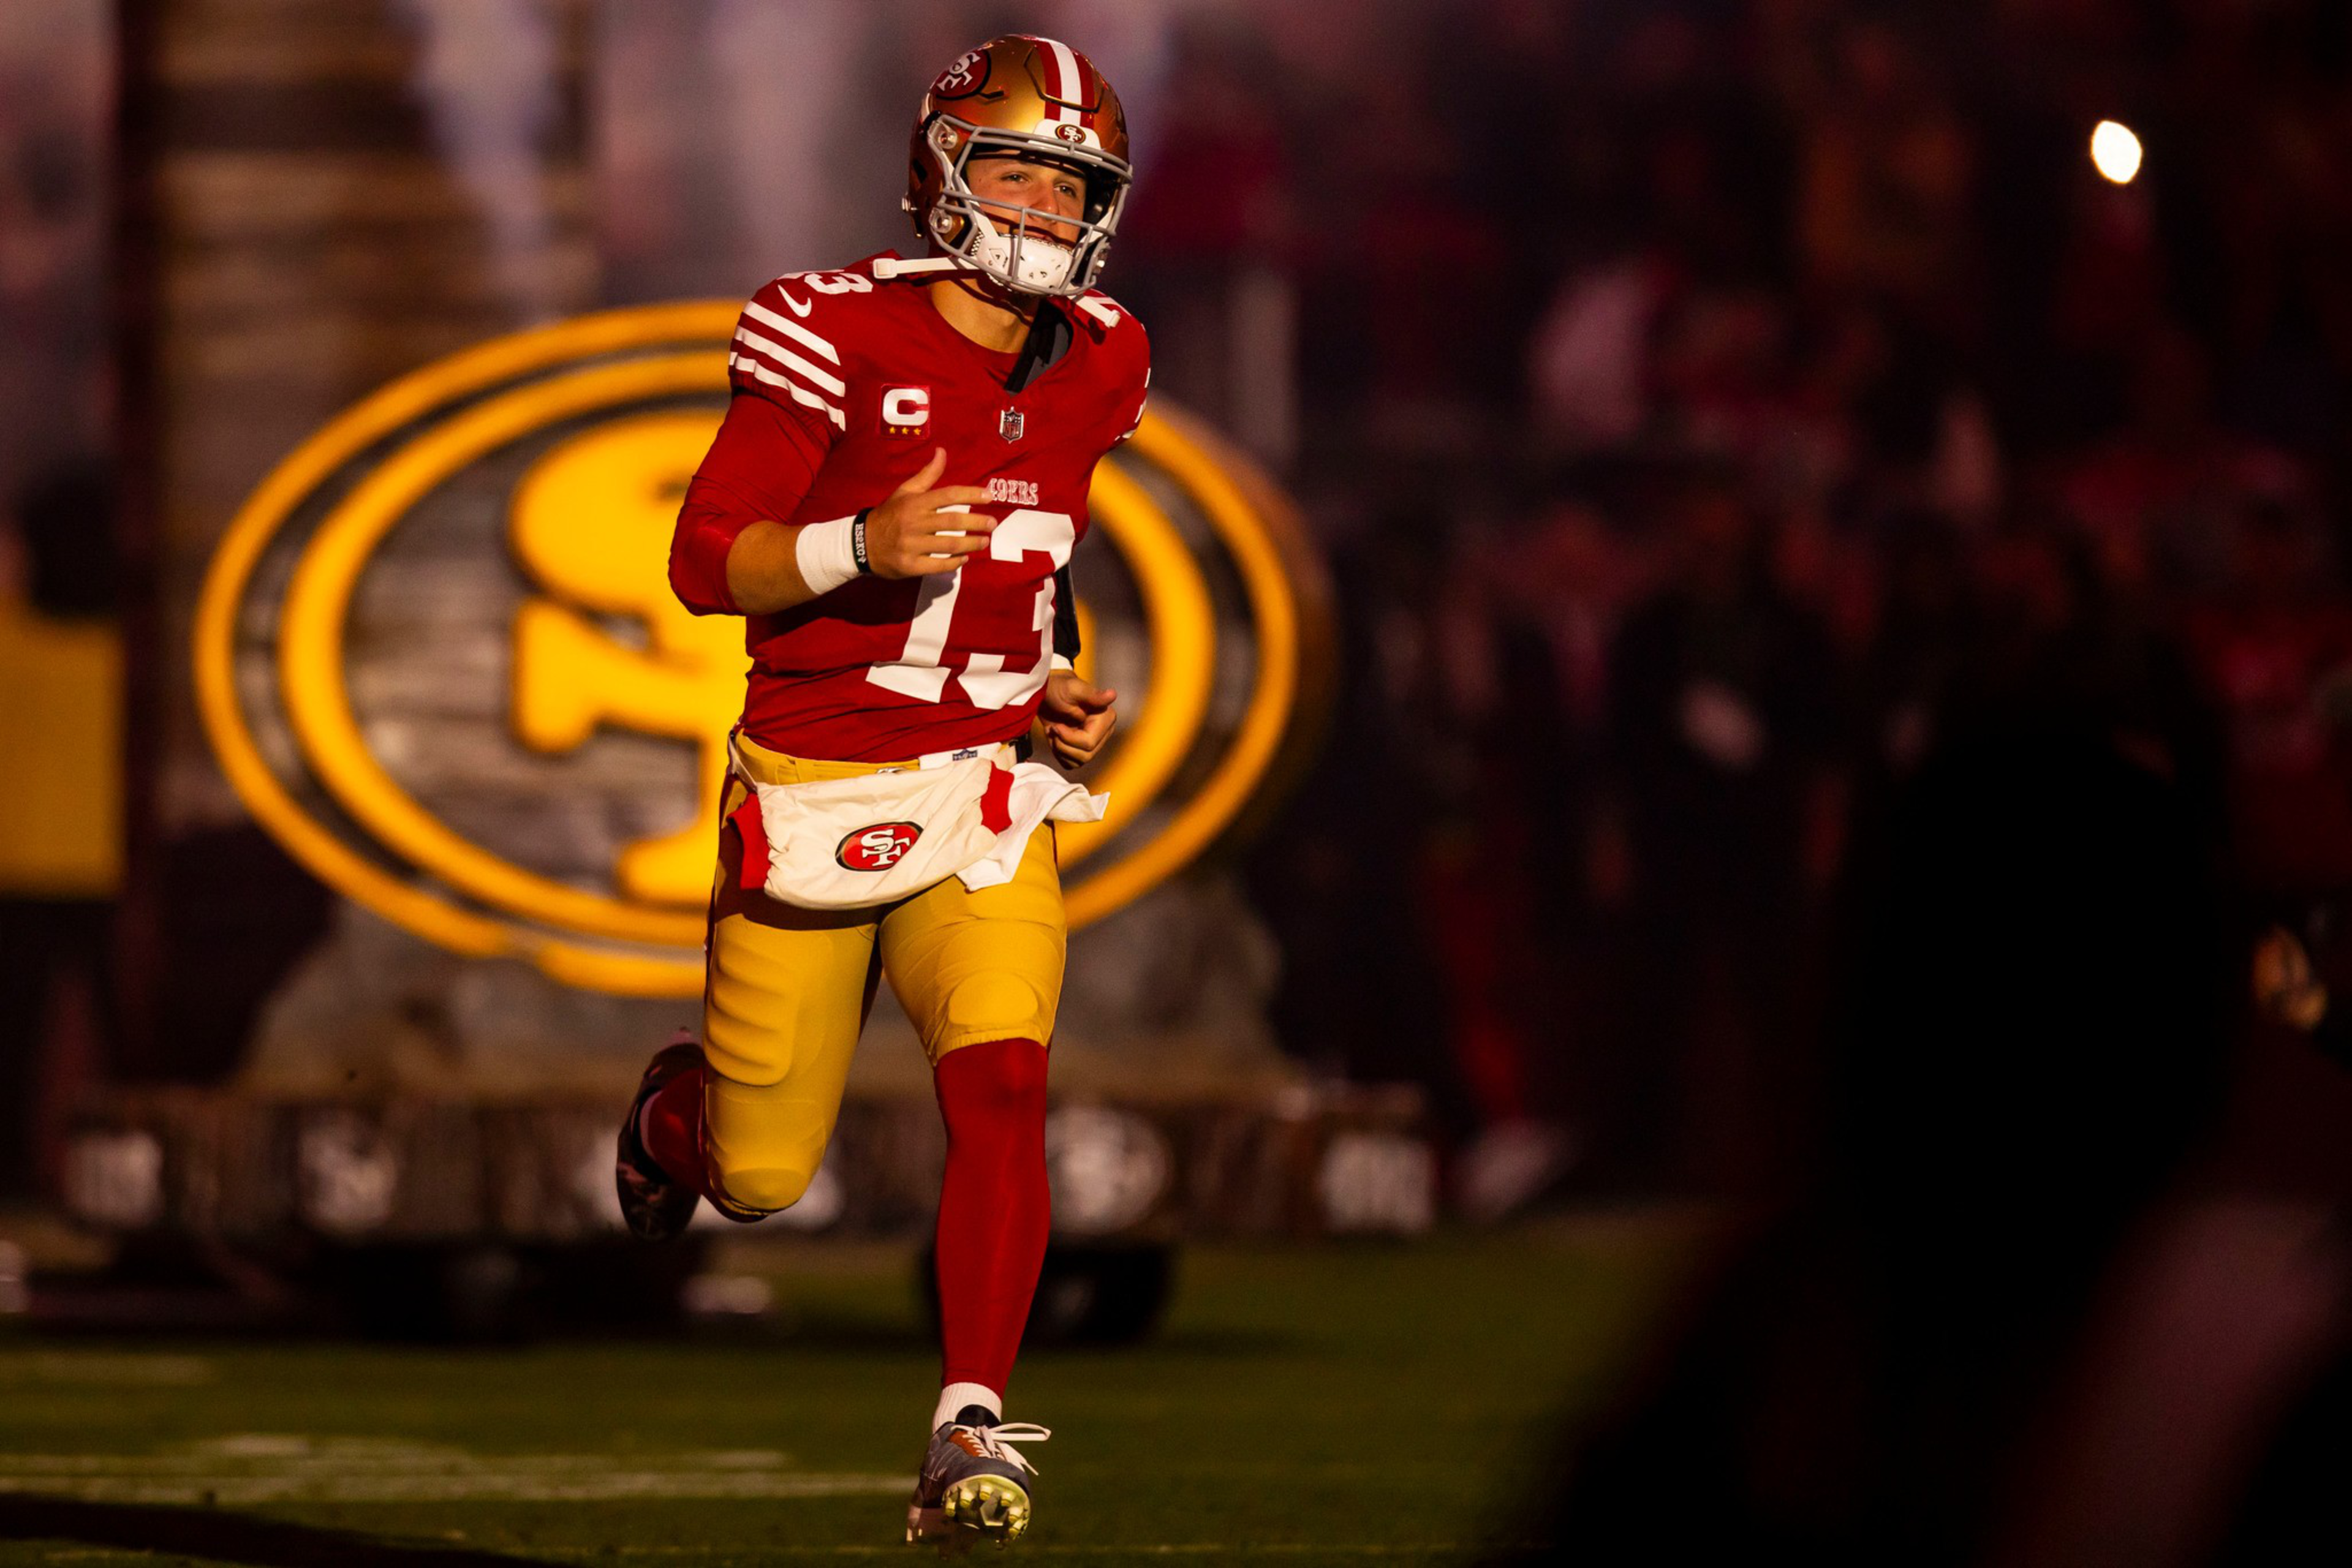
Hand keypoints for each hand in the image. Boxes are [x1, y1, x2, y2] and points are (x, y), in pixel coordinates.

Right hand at [862, 448, 995, 577]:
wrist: (861, 543)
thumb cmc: (889, 515)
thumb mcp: (905, 492)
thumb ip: (927, 474)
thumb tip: (942, 451)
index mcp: (915, 503)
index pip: (948, 494)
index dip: (971, 494)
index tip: (989, 495)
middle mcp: (914, 523)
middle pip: (953, 521)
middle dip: (977, 522)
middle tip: (992, 524)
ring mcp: (911, 545)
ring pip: (948, 544)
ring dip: (971, 544)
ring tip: (984, 542)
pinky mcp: (910, 566)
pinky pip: (938, 565)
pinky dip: (954, 562)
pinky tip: (964, 559)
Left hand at [1040, 670, 1116, 768]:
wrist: (1048, 694)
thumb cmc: (1060, 688)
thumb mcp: (1073, 689)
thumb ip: (1092, 695)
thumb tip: (1112, 695)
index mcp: (1106, 718)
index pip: (1089, 743)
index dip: (1069, 738)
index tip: (1057, 726)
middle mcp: (1103, 733)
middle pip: (1085, 755)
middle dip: (1063, 745)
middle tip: (1054, 729)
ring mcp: (1094, 743)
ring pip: (1079, 762)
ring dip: (1060, 749)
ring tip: (1054, 732)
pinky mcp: (1081, 750)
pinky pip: (1071, 764)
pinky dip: (1059, 754)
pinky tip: (1055, 739)